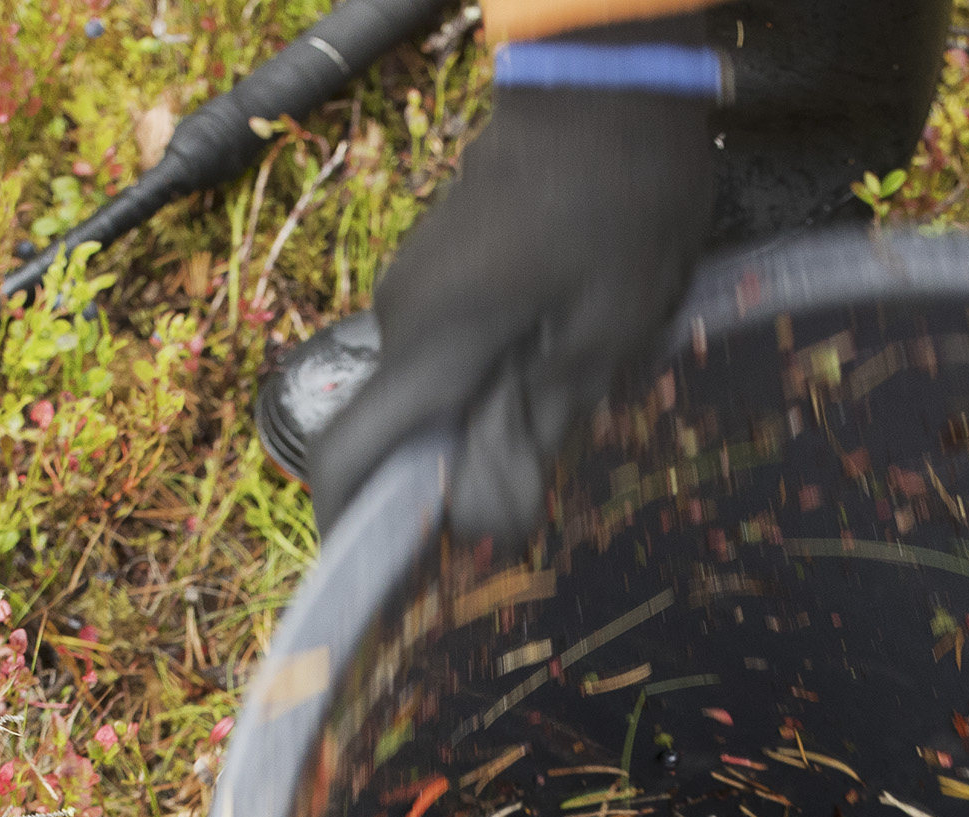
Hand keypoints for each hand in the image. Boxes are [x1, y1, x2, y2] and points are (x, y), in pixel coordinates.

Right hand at [307, 37, 717, 544]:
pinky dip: (492, 384)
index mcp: (432, 346)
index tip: (394, 582)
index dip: (356, 532)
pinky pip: (453, 355)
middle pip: (401, 436)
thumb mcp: (604, 332)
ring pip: (434, 396)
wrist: (608, 83)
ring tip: (568, 424)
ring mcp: (417, 291)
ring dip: (485, 428)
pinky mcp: (444, 272)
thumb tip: (486, 526)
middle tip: (533, 514)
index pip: (349, 458)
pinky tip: (562, 369)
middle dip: (452, 485)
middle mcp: (402, 322)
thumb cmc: (619, 205)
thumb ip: (538, 429)